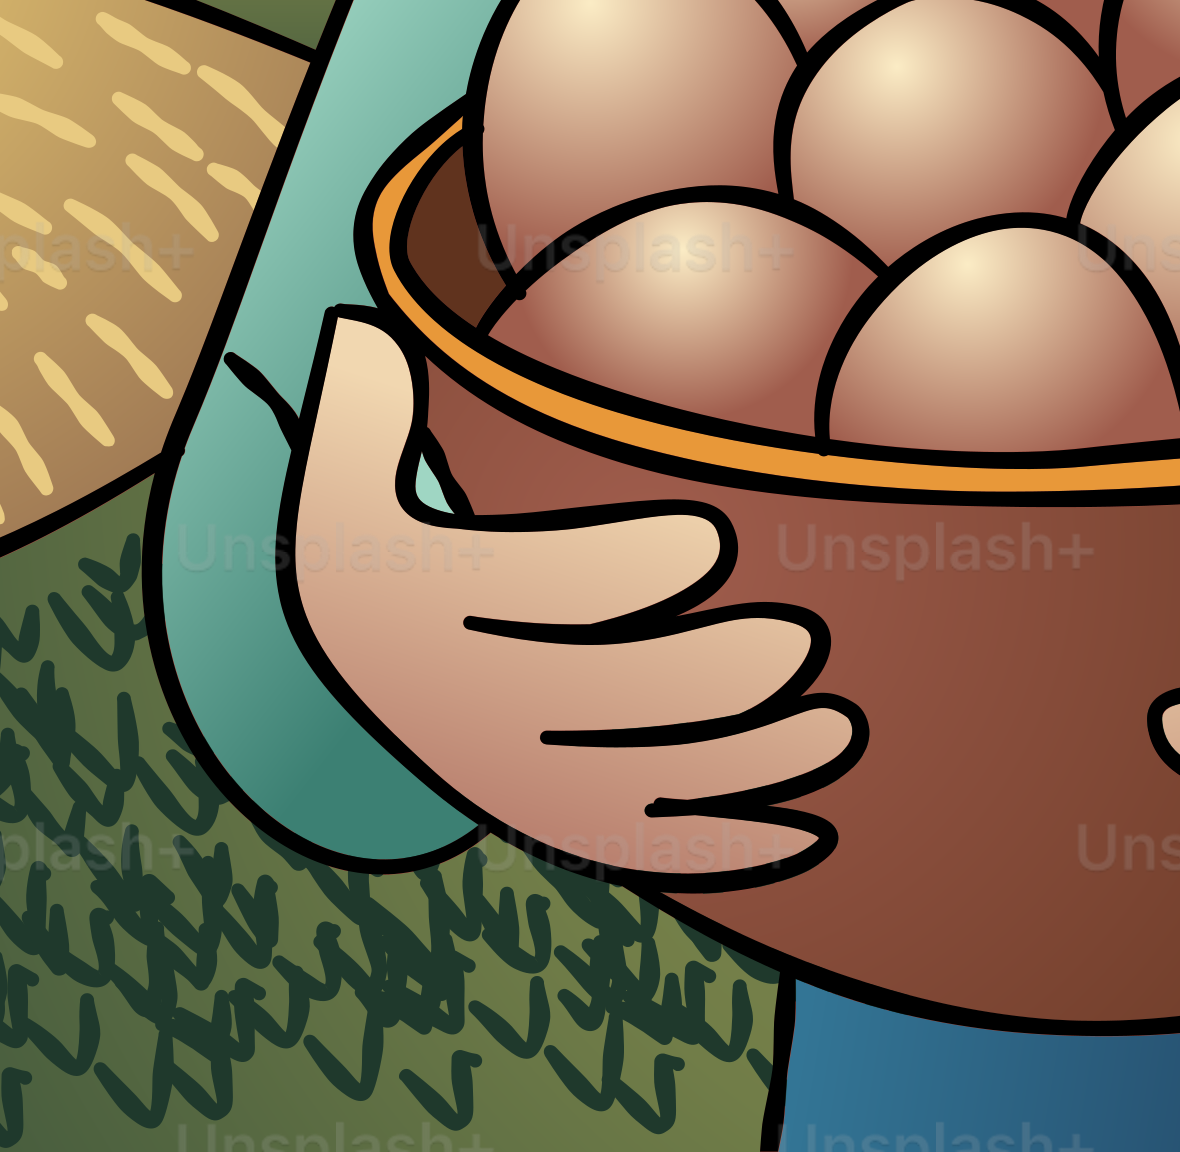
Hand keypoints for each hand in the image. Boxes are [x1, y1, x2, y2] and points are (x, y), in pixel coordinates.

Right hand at [288, 309, 859, 879]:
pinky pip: (651, 847)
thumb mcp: (343, 486)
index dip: (618, 572)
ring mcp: (529, 783)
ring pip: (641, 786)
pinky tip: (812, 837)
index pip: (527, 593)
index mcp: (426, 618)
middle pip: (599, 703)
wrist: (376, 684)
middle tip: (799, 643)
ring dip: (741, 770)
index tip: (713, 541)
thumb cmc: (394, 553)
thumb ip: (358, 417)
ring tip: (837, 730)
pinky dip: (730, 848)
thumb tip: (356, 330)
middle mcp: (472, 714)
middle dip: (700, 684)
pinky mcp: (576, 828)